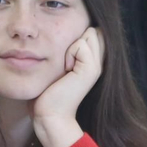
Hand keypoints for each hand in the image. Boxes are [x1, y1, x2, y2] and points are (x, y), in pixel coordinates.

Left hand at [32, 27, 103, 146]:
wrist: (50, 116)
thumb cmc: (47, 94)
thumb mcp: (58, 67)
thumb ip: (66, 52)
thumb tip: (61, 34)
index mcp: (92, 62)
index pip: (94, 32)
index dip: (79, 36)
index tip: (66, 57)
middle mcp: (99, 63)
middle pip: (94, 30)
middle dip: (76, 38)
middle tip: (65, 61)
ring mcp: (97, 66)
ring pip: (90, 32)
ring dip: (72, 45)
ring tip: (65, 66)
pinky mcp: (91, 69)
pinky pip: (81, 44)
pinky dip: (69, 52)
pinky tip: (65, 70)